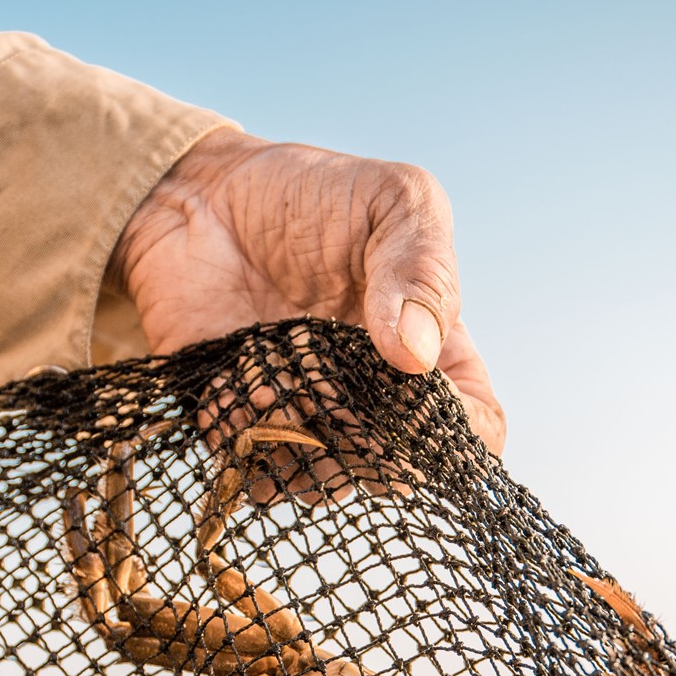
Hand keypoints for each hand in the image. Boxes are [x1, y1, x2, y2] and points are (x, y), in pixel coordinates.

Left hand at [105, 129, 506, 456]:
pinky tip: (235, 391)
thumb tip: (414, 358)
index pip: (475, 425)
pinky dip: (244, 445)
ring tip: (271, 382)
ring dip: (302, 449)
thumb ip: (420, 267)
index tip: (417, 400)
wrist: (200, 193)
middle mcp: (373, 399)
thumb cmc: (310, 194)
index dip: (457, 433)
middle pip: (395, 470)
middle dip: (366, 445)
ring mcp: (307, 418)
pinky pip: (250, 468)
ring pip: (324, 482)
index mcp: (431, 351)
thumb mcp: (393, 201)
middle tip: (328, 389)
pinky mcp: (241, 425)